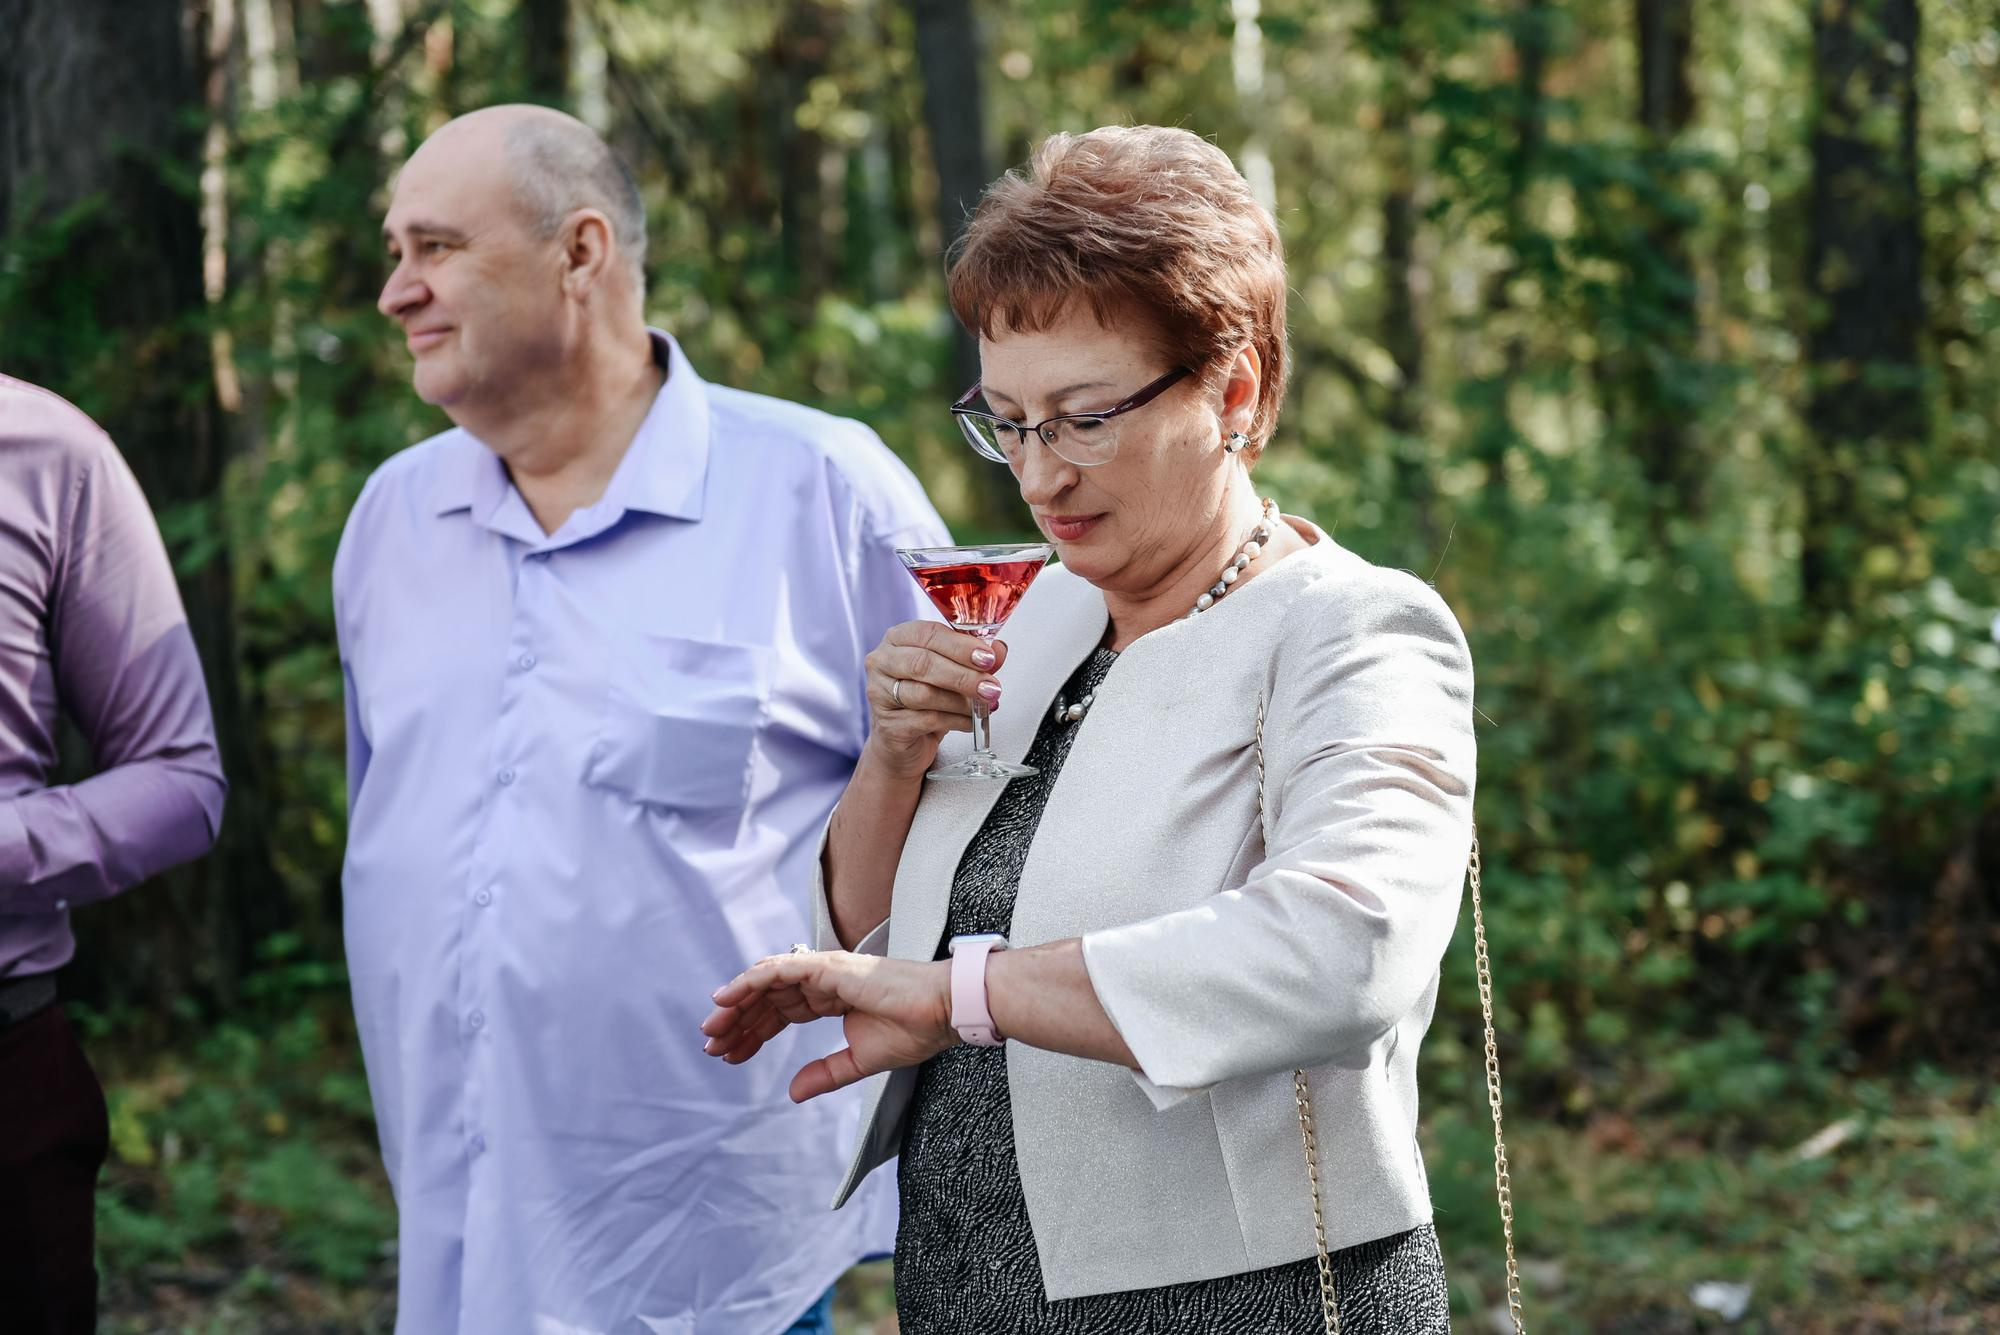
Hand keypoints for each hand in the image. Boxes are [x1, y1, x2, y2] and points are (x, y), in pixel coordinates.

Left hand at [700, 951, 957, 1101]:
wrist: (943, 1012)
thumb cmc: (915, 1030)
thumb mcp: (860, 1061)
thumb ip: (826, 1073)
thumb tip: (792, 1093)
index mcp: (832, 998)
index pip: (782, 1012)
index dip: (754, 1033)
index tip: (730, 1056)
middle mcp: (824, 980)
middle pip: (768, 998)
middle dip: (738, 1022)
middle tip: (710, 1046)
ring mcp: (826, 970)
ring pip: (766, 981)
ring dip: (736, 1003)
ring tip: (712, 1027)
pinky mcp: (829, 967)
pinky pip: (779, 970)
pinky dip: (750, 981)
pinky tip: (726, 998)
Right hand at [863, 621, 1008, 778]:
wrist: (904, 739)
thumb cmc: (925, 699)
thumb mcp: (953, 672)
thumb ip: (975, 659)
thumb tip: (998, 650)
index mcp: (898, 638)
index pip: (928, 634)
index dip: (961, 646)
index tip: (987, 658)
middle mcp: (882, 662)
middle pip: (923, 663)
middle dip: (963, 675)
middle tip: (990, 686)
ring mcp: (879, 693)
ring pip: (924, 693)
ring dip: (961, 701)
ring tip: (981, 706)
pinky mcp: (887, 724)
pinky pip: (926, 720)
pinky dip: (955, 721)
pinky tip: (968, 722)